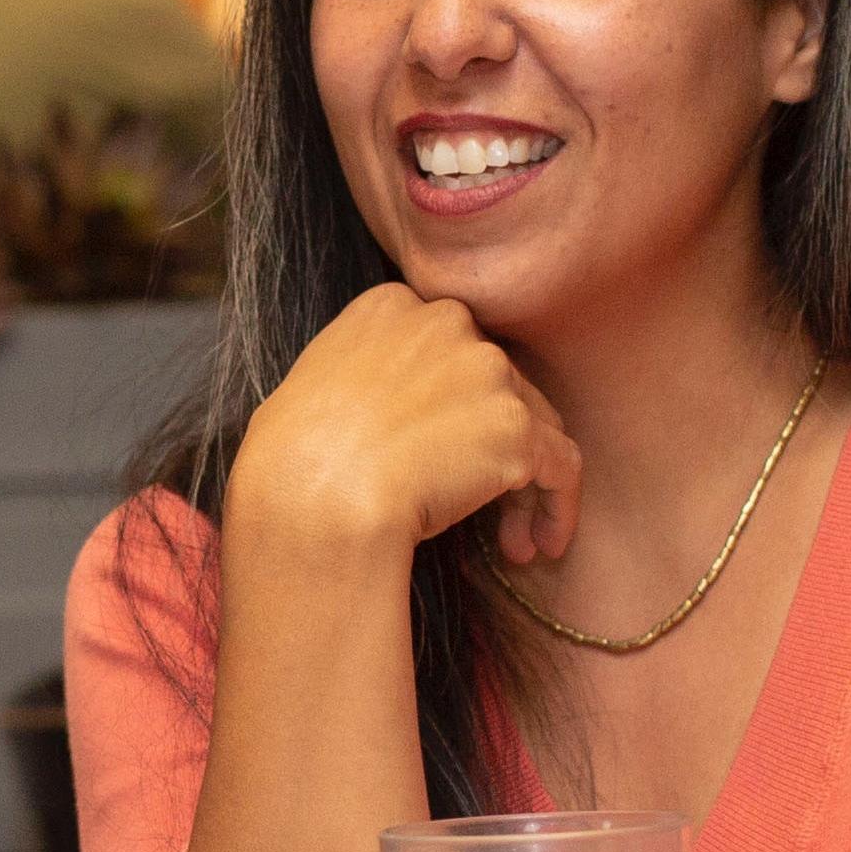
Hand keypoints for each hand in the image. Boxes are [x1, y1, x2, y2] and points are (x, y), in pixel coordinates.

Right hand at [228, 284, 583, 567]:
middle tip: (482, 502)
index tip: (445, 450)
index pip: (448, 349)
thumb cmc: (290, 459)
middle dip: (492, 444)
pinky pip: (560, 466)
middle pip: (497, 382)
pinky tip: (542, 544)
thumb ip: (360, 374)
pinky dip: (558, 507)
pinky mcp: (516, 427)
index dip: (455, 404)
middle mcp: (447, 323)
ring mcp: (488, 371)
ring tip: (513, 542)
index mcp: (392, 306)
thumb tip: (379, 413)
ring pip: (534, 424)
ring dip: (523, 485)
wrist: (313, 497)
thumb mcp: (313, 386)